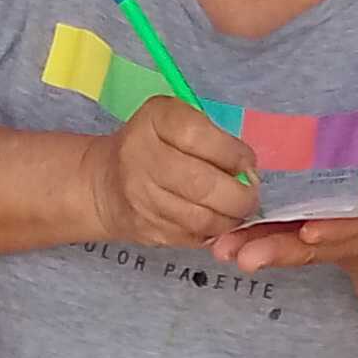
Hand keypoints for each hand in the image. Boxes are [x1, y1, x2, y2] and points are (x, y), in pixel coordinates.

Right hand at [86, 98, 258, 248]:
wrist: (106, 183)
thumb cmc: (154, 146)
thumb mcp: (175, 121)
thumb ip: (209, 136)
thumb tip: (248, 171)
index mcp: (154, 121)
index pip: (198, 136)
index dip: (232, 153)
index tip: (247, 163)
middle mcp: (142, 158)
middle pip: (202, 184)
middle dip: (239, 195)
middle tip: (251, 196)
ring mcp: (142, 198)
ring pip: (201, 218)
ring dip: (230, 218)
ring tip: (237, 210)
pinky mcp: (147, 229)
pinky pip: (193, 236)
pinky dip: (213, 232)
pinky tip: (216, 221)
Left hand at [215, 162, 357, 293]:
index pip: (355, 230)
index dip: (334, 231)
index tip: (310, 232)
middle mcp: (348, 244)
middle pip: (310, 249)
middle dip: (277, 251)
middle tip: (244, 257)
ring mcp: (326, 249)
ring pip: (290, 250)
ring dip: (256, 250)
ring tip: (223, 252)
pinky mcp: (310, 248)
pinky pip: (281, 245)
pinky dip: (253, 243)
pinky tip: (220, 242)